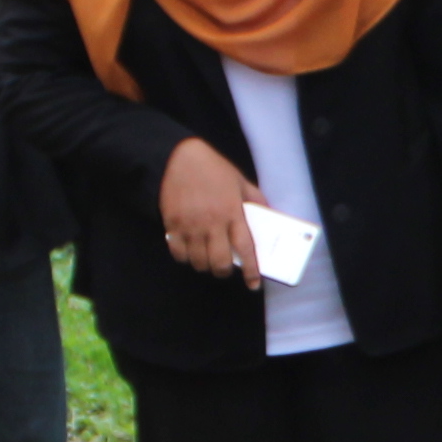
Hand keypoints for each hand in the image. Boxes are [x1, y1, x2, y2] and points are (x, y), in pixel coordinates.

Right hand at [157, 140, 259, 282]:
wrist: (179, 157)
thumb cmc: (214, 169)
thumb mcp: (241, 181)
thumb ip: (256, 200)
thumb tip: (269, 215)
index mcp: (232, 212)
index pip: (246, 248)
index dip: (251, 271)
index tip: (254, 284)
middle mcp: (212, 222)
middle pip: (220, 262)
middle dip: (225, 272)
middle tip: (226, 270)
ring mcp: (190, 225)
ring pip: (198, 262)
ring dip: (205, 266)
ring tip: (208, 260)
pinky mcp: (172, 224)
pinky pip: (178, 254)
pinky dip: (185, 258)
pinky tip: (190, 253)